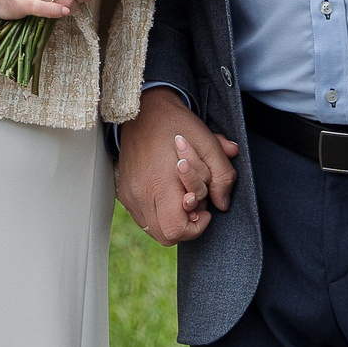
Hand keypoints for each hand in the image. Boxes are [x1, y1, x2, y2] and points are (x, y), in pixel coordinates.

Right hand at [117, 87, 238, 244]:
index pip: (175, 230)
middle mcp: (140, 194)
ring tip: (180, 196)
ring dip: (171, 219)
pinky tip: (167, 192)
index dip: (196, 227)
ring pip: (153, 229)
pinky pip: (143, 217)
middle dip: (185, 226)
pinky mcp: (124, 192)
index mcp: (159, 183)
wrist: (144, 110)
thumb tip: (222, 204)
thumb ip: (222, 176)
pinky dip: (158, 212)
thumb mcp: (209, 144)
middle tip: (194, 203)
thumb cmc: (177, 125)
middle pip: (165, 236)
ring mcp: (129, 195)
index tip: (204, 210)